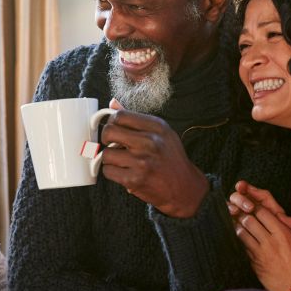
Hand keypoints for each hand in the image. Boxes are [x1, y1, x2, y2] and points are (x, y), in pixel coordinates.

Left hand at [99, 98, 208, 217]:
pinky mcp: (134, 180)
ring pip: (106, 154)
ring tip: (122, 161)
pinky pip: (108, 171)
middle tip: (112, 144)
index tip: (114, 129)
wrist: (184, 187)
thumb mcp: (162, 133)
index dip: (112, 122)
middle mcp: (150, 142)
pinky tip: (124, 172)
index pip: (121, 115)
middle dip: (106, 138)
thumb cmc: (171, 159)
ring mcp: (142, 162)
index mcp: (157, 127)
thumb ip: (136, 119)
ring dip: (110, 159)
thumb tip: (113, 103)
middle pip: (109, 131)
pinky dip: (113, 172)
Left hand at [228, 180, 290, 290]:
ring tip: (239, 223)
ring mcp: (260, 253)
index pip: (263, 213)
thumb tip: (280, 215)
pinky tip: (241, 238)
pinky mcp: (254, 264)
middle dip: (244, 214)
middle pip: (249, 220)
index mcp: (283, 234)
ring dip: (239, 227)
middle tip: (242, 212)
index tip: (254, 206)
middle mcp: (270, 242)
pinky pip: (243, 248)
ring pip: (242, 233)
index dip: (256, 207)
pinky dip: (241, 241)